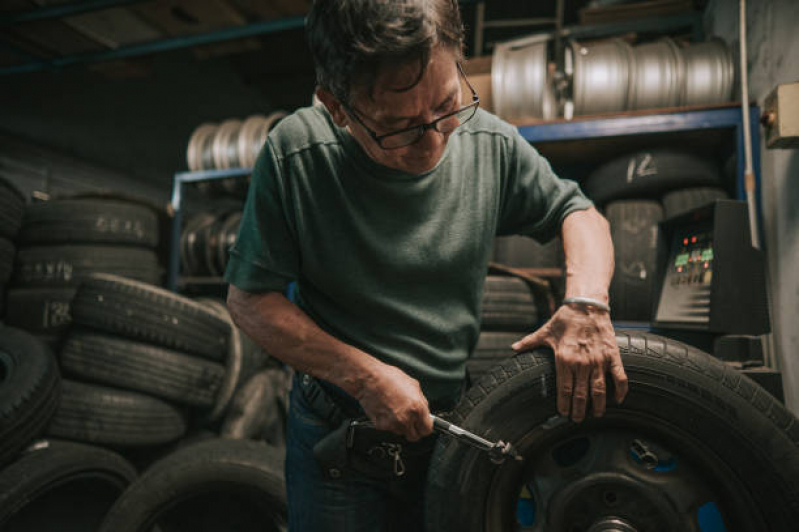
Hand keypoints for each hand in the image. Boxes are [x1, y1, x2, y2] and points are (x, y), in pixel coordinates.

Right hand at [354, 363, 432, 440]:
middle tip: (410, 421)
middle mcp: (406, 418)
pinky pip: (389, 429)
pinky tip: (387, 411)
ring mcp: (393, 424)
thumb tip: (424, 411)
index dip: (425, 427)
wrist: (369, 380)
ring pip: (401, 433)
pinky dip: (389, 423)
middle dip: (414, 430)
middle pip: (415, 436)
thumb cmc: (389, 378)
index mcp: (417, 408)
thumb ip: (421, 401)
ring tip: (395, 411)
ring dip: (401, 426)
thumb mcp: (413, 385)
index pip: (427, 429)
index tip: (422, 425)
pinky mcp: (381, 426)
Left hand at [511, 304, 627, 421]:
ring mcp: (599, 360)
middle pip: (581, 394)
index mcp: (564, 359)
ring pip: (599, 390)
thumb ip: (529, 342)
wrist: (587, 306)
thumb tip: (513, 348)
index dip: (564, 404)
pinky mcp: (613, 356)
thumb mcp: (545, 331)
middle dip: (579, 410)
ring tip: (596, 415)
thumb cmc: (565, 319)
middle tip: (578, 419)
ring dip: (598, 405)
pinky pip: (620, 377)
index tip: (563, 414)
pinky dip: (621, 390)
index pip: (564, 389)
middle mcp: (582, 363)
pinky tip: (618, 400)